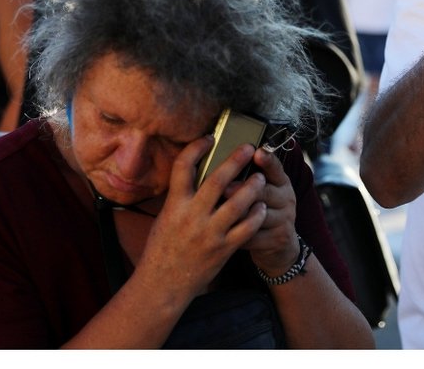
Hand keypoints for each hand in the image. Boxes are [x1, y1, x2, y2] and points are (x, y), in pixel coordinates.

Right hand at [137, 137, 267, 298]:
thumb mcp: (165, 217)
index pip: (183, 167)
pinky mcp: (223, 249)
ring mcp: (209, 233)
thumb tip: (196, 173)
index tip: (209, 138)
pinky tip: (260, 207)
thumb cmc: (162, 248)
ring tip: (261, 178)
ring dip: (253, 187)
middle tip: (248, 147)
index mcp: (174, 204)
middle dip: (236, 160)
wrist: (163, 284)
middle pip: (218, 180)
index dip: (197, 148)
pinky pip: (246, 228)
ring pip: (238, 203)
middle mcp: (192, 216)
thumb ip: (180, 197)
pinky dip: (256, 215)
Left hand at [231, 148, 298, 277]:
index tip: (257, 153)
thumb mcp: (264, 190)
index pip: (276, 169)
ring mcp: (284, 220)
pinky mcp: (278, 239)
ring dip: (238, 215)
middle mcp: (286, 199)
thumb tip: (227, 163)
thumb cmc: (263, 210)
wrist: (279, 245)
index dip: (267, 161)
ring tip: (219, 214)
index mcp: (282, 182)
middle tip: (225, 188)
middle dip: (243, 189)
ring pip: (258, 215)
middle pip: (265, 191)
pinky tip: (224, 233)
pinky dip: (238, 234)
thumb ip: (251, 178)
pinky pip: (254, 235)